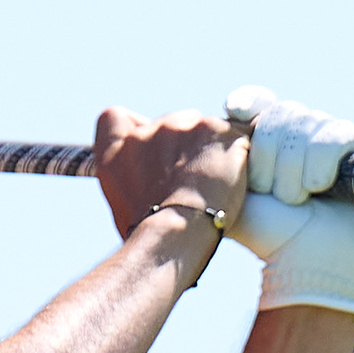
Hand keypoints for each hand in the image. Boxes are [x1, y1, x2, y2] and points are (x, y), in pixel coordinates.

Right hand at [92, 107, 249, 240]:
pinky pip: (238, 135)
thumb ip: (130, 175)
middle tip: (192, 183)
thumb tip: (149, 175)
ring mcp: (184, 126)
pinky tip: (235, 180)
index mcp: (118, 150)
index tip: (147, 149)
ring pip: (206, 130)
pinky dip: (238, 155)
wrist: (176, 235)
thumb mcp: (122, 203)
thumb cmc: (151, 233)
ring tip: (214, 187)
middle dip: (184, 147)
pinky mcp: (219, 130)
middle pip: (173, 124)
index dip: (133, 128)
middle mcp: (149, 131)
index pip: (115, 117)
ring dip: (212, 152)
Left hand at [222, 87, 353, 332]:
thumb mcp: (234, 197)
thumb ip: (220, 165)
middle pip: (280, 115)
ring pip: (305, 127)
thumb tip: (207, 128)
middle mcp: (305, 135)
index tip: (235, 111)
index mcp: (273, 141)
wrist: (308, 264)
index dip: (250, 102)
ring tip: (299, 202)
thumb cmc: (270, 236)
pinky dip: (320, 166)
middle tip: (274, 195)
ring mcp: (337, 140)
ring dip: (293, 173)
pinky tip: (322, 189)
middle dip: (269, 158)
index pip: (260, 102)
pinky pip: (335, 136)